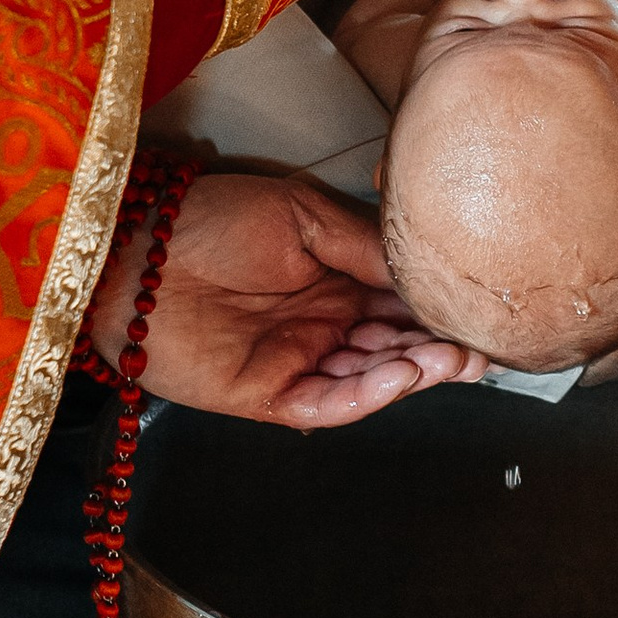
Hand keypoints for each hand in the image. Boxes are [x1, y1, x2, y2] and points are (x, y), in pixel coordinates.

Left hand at [101, 168, 489, 427]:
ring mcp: (297, 360)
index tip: (486, 310)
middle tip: (483, 346)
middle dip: (441, 347)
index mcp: (335, 278)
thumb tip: (422, 267)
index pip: (402, 301)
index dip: (442, 309)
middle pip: (396, 344)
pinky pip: (328, 401)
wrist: (131, 247)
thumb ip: (364, 245)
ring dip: (415, 371)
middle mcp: (323, 322)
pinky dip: (369, 394)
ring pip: (370, 376)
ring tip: (455, 358)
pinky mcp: (267, 394)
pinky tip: (403, 375)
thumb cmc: (207, 218)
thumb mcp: (301, 216)